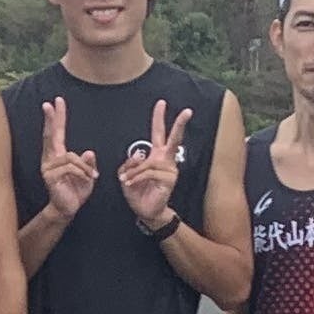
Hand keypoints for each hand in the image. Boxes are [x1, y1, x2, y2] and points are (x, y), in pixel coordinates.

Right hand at [36, 97, 99, 218]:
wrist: (67, 209)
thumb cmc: (76, 191)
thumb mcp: (87, 174)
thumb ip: (87, 163)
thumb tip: (88, 152)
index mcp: (57, 155)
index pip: (56, 132)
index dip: (57, 117)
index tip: (55, 102)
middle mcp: (49, 158)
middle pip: (50, 135)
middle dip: (51, 119)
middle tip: (48, 104)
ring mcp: (48, 167)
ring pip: (71, 156)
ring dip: (85, 167)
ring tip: (91, 176)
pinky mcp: (50, 176)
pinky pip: (71, 167)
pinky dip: (83, 172)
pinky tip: (88, 179)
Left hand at [118, 100, 188, 230]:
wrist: (145, 211)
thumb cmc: (137, 191)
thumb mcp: (127, 174)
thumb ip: (130, 163)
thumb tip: (140, 155)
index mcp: (157, 155)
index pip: (158, 133)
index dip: (159, 118)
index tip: (161, 102)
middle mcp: (166, 159)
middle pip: (174, 139)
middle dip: (180, 124)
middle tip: (188, 111)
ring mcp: (170, 169)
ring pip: (148, 162)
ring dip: (133, 172)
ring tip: (126, 181)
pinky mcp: (170, 179)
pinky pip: (149, 173)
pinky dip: (136, 177)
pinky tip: (130, 184)